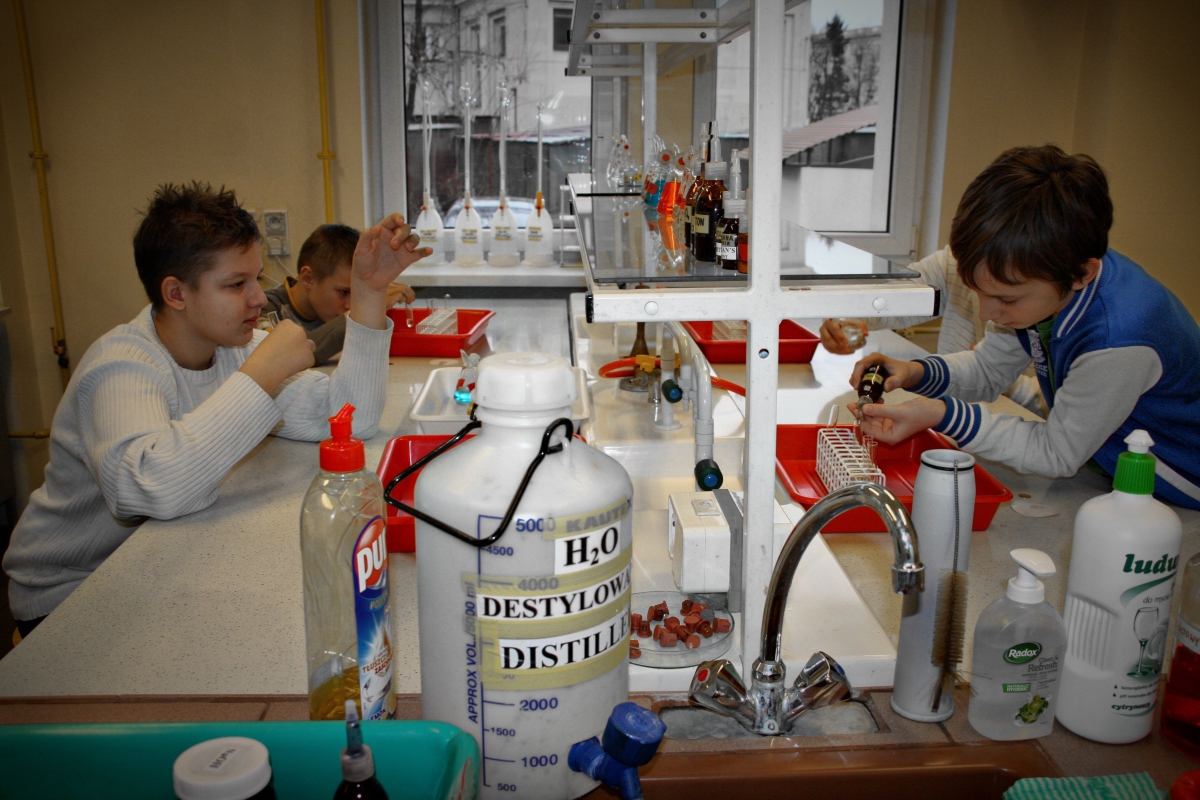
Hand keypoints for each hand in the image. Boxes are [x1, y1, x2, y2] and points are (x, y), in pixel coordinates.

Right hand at [239, 319, 315, 394]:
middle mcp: (299, 330)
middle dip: (297, 345)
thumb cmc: (262, 353)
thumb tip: (289, 343)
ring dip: (304, 352)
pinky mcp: (310, 357)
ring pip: (310, 347)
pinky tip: (292, 367)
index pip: (293, 328)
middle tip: (287, 355)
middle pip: (302, 337)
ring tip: (292, 361)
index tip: (283, 344)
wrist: (264, 367)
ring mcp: (306, 344)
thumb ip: (283, 337)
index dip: (289, 338)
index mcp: (288, 324)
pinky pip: (310, 360)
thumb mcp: (271, 338)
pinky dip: (303, 365)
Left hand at [351, 214, 430, 329]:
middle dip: (402, 234)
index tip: (399, 222)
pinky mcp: (407, 259)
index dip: (398, 218)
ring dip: (413, 241)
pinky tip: (429, 251)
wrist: (368, 280)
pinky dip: (425, 251)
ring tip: (408, 248)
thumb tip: (377, 228)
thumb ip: (367, 236)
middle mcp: (394, 237)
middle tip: (394, 245)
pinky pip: (419, 253)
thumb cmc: (362, 262)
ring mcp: (402, 248)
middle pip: (405, 228)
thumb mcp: (361, 249)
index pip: (393, 219)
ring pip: (414, 238)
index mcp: (383, 231)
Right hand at [820, 318, 867, 353]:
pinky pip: (828, 349)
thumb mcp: (855, 322)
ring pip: (828, 346)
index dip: (839, 337)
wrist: (840, 322)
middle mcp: (824, 328)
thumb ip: (861, 326)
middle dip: (838, 347)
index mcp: (831, 321)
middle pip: (828, 339)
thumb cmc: (847, 321)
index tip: (846, 343)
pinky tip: (844, 352)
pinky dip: (836, 352)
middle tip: (849, 350)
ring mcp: (822, 336)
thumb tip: (865, 334)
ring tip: (849, 352)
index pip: (833, 329)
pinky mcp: (823, 342)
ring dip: (838, 351)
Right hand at [849, 352, 925, 392]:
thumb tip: (885, 388)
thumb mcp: (902, 377)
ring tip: (863, 394)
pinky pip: (861, 377)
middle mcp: (870, 360)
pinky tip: (867, 393)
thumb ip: (895, 382)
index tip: (856, 387)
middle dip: (855, 380)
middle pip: (857, 369)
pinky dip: (862, 385)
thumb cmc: (904, 372)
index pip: (861, 364)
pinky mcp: (869, 371)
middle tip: (858, 392)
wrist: (906, 373)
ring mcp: (869, 365)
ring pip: (857, 374)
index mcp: (876, 358)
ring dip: (858, 384)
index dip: (856, 374)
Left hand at [850, 396, 946, 444]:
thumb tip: (864, 408)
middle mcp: (888, 433)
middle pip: (869, 423)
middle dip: (862, 412)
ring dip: (869, 408)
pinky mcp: (892, 418)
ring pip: (874, 417)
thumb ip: (880, 410)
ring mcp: (890, 425)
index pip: (868, 429)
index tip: (853, 406)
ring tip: (863, 398)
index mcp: (889, 436)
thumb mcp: (898, 412)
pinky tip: (876, 399)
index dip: (860, 418)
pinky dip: (877, 407)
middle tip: (854, 401)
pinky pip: (880, 413)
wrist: (935, 410)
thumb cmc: (919, 414)